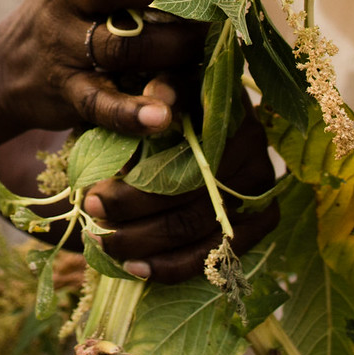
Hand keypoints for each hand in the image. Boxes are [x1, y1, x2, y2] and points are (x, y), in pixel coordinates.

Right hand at [0, 0, 205, 136]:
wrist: (5, 69)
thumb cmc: (64, 15)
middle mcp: (67, 1)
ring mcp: (67, 49)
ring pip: (120, 45)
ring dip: (171, 46)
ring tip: (205, 45)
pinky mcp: (70, 94)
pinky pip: (102, 104)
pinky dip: (133, 112)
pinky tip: (162, 115)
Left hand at [82, 94, 279, 283]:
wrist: (196, 117)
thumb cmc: (166, 103)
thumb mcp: (158, 85)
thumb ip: (158, 91)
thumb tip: (159, 104)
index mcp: (230, 113)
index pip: (181, 164)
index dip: (134, 188)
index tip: (92, 197)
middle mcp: (254, 151)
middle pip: (188, 200)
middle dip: (132, 216)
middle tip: (92, 225)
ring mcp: (261, 189)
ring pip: (198, 231)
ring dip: (145, 244)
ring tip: (105, 246)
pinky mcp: (261, 220)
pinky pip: (215, 255)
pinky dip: (173, 266)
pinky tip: (137, 269)